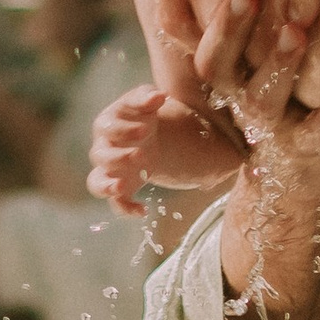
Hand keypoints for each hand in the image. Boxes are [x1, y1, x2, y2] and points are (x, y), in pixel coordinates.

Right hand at [89, 84, 244, 214]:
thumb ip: (196, 110)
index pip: (113, 116)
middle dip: (119, 151)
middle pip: (100, 149)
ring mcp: (113, 168)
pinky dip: (123, 207)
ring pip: (96, 179)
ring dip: (109, 181)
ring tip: (124, 183)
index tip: (152, 116)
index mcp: (122, 118)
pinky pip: (113, 202)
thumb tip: (222, 116)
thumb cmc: (175, 121)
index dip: (128, 117)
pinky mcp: (121, 187)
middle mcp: (111, 144)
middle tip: (143, 152)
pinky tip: (142, 211)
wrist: (172, 142)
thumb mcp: (183, 109)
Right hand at [197, 0, 319, 243]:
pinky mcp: (303, 150)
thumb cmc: (274, 96)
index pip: (182, 32)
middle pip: (217, 64)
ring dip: (279, 63)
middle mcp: (233, 98)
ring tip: (297, 32)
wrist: (292, 185)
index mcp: (218, 71)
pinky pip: (319, 136)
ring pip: (263, 98)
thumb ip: (231, 10)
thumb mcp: (245, 57)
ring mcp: (267, 126)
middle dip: (230, 27)